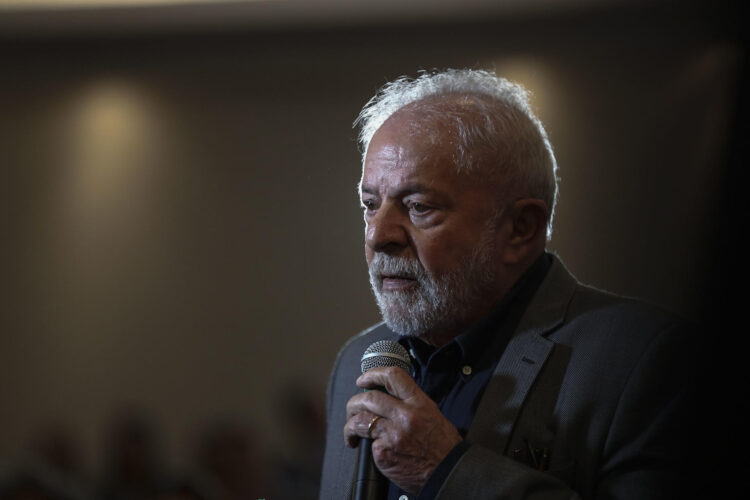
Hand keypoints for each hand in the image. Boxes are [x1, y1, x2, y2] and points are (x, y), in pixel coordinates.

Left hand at [344, 366, 462, 493]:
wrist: (448, 473)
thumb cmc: (442, 446)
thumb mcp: (431, 414)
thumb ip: (410, 403)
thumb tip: (389, 397)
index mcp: (418, 403)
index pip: (392, 377)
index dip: (373, 374)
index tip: (363, 380)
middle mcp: (405, 416)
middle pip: (368, 399)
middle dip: (354, 402)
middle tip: (352, 409)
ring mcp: (393, 435)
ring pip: (360, 420)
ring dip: (350, 424)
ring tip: (351, 431)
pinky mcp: (384, 453)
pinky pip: (368, 445)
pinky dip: (365, 446)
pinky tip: (369, 449)